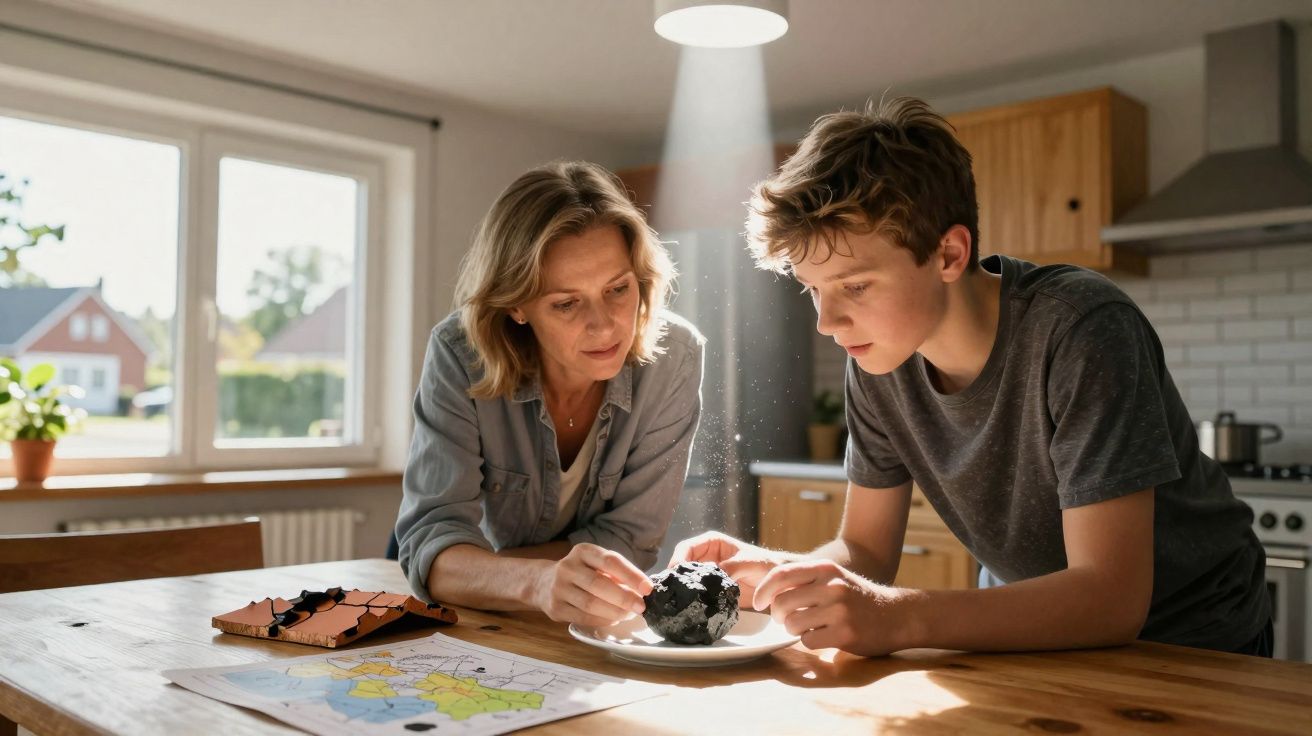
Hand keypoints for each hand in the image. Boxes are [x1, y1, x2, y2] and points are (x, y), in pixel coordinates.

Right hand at [534, 543, 653, 627]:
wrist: (542, 583)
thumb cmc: (580, 572)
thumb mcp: (595, 563)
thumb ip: (615, 572)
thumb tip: (641, 590)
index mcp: (583, 551)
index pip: (610, 561)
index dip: (631, 575)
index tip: (648, 588)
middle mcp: (568, 567)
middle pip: (599, 584)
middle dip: (624, 597)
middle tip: (641, 606)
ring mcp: (559, 588)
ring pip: (591, 604)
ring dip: (615, 612)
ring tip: (629, 614)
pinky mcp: (555, 608)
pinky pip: (583, 617)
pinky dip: (602, 620)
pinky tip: (613, 619)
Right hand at [669, 531, 787, 602]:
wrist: (777, 585)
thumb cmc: (765, 565)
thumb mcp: (748, 562)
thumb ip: (731, 567)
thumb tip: (714, 576)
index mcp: (711, 543)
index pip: (686, 547)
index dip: (677, 559)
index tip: (674, 573)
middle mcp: (705, 558)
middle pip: (681, 565)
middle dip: (675, 576)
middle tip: (670, 590)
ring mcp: (707, 575)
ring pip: (686, 581)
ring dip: (681, 589)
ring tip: (674, 600)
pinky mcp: (710, 591)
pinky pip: (695, 594)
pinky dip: (690, 600)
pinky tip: (687, 608)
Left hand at [753, 559, 919, 655]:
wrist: (897, 615)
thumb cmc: (857, 597)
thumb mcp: (834, 577)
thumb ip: (805, 580)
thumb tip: (766, 591)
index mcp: (825, 568)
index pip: (781, 574)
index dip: (763, 590)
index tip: (757, 602)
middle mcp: (832, 586)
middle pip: (782, 603)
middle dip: (778, 615)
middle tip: (785, 620)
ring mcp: (839, 610)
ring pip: (793, 623)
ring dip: (793, 630)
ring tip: (807, 627)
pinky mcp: (845, 633)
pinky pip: (808, 641)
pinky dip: (809, 642)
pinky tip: (822, 637)